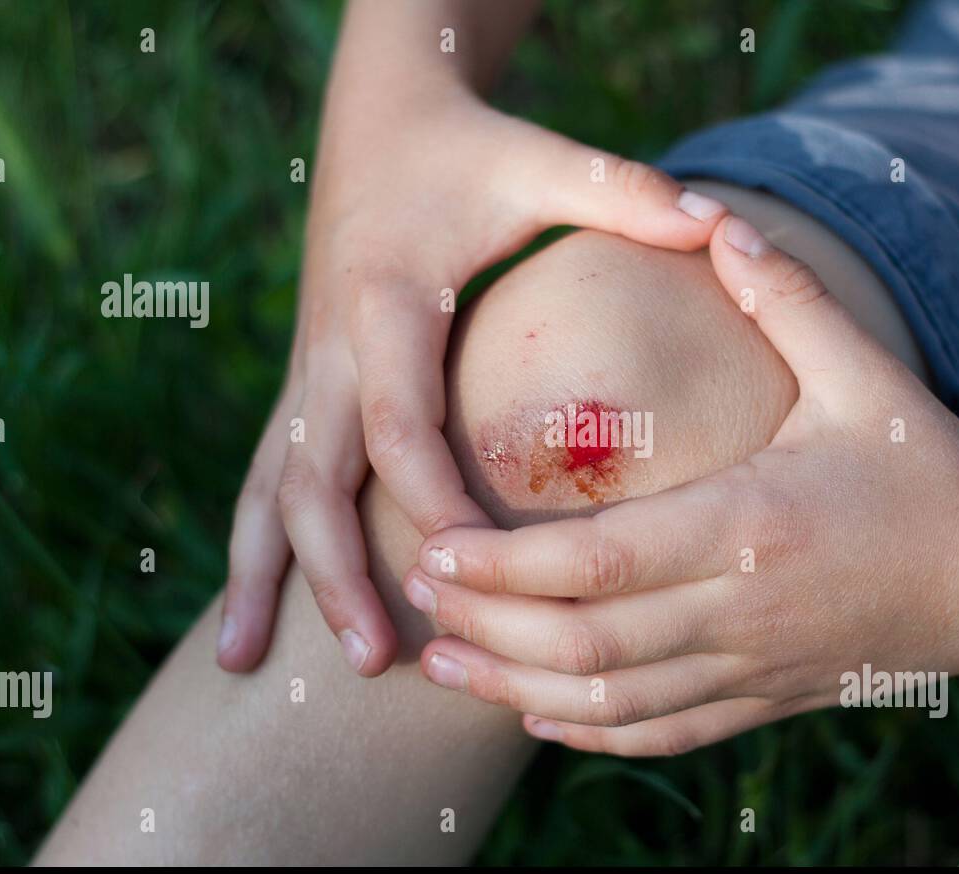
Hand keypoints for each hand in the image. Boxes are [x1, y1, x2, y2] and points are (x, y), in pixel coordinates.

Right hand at [218, 80, 727, 675]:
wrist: (379, 122)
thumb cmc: (469, 150)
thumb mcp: (538, 161)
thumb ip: (620, 191)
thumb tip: (716, 216)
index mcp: (390, 301)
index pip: (401, 420)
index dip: (434, 498)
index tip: (478, 567)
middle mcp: (334, 346)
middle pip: (315, 474)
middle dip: (337, 568)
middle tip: (374, 660)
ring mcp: (309, 372)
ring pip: (268, 487)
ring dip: (264, 576)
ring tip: (251, 666)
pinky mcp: (304, 387)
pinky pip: (264, 481)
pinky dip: (250, 554)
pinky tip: (242, 627)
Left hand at [401, 216, 958, 753]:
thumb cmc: (927, 468)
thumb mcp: (867, 375)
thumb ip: (790, 298)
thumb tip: (717, 217)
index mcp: (751, 526)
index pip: (599, 561)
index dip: (503, 564)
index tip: (435, 545)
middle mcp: (739, 611)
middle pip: (582, 643)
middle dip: (486, 625)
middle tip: (416, 593)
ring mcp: (750, 669)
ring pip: (608, 703)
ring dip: (514, 687)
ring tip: (441, 664)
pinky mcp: (762, 702)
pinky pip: (658, 734)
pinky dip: (585, 733)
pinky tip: (530, 712)